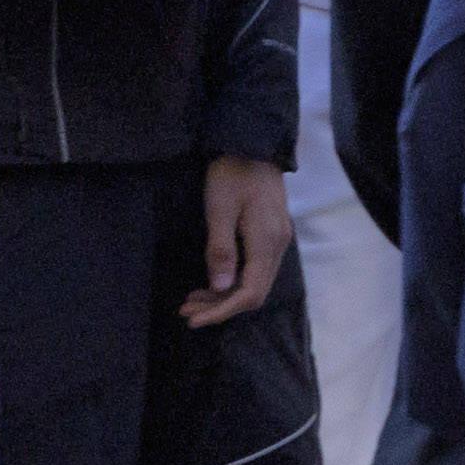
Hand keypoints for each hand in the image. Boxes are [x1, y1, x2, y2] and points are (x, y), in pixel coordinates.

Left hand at [184, 156, 289, 326]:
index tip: (194, 319)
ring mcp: (277, 239)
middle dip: (220, 307)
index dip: (222, 311)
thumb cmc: (233, 174)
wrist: (253, 145)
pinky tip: (212, 280)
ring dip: (224, 295)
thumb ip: (221, 250)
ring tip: (192, 299)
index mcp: (267, 241)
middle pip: (254, 291)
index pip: (250, 292)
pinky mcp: (271, 234)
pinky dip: (232, 280)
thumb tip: (222, 288)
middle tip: (186, 310)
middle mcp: (278, 245)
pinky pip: (255, 268)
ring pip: (254, 281)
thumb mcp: (219, 210)